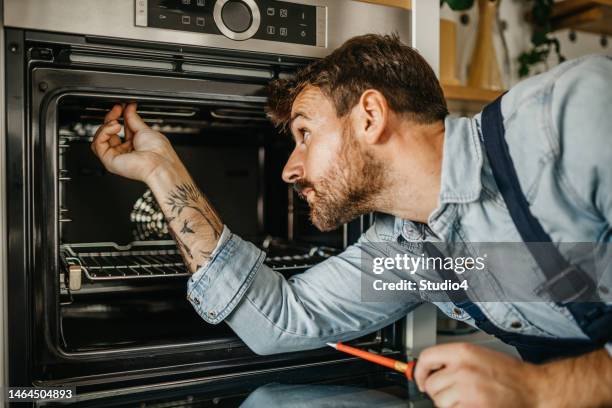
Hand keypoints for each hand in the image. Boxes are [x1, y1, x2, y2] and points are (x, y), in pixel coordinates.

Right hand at [91, 103, 180, 182]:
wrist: (159, 163)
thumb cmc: (158, 152)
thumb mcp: (144, 130)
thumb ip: (133, 119)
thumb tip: (129, 108)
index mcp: (134, 145)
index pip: (119, 128)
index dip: (119, 116)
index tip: (120, 106)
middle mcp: (124, 152)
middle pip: (108, 132)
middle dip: (111, 118)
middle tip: (117, 109)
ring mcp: (116, 157)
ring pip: (100, 138)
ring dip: (106, 125)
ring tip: (116, 122)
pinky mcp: (109, 161)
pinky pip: (98, 144)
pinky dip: (104, 132)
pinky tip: (115, 127)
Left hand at [414, 343, 540, 407]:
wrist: (533, 390)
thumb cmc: (510, 374)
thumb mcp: (479, 355)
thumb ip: (454, 359)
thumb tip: (431, 367)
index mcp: (463, 352)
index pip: (426, 358)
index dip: (419, 370)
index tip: (419, 378)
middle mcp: (462, 370)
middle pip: (430, 383)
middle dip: (439, 390)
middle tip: (454, 392)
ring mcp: (467, 390)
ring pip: (439, 401)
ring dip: (449, 403)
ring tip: (467, 399)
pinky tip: (472, 405)